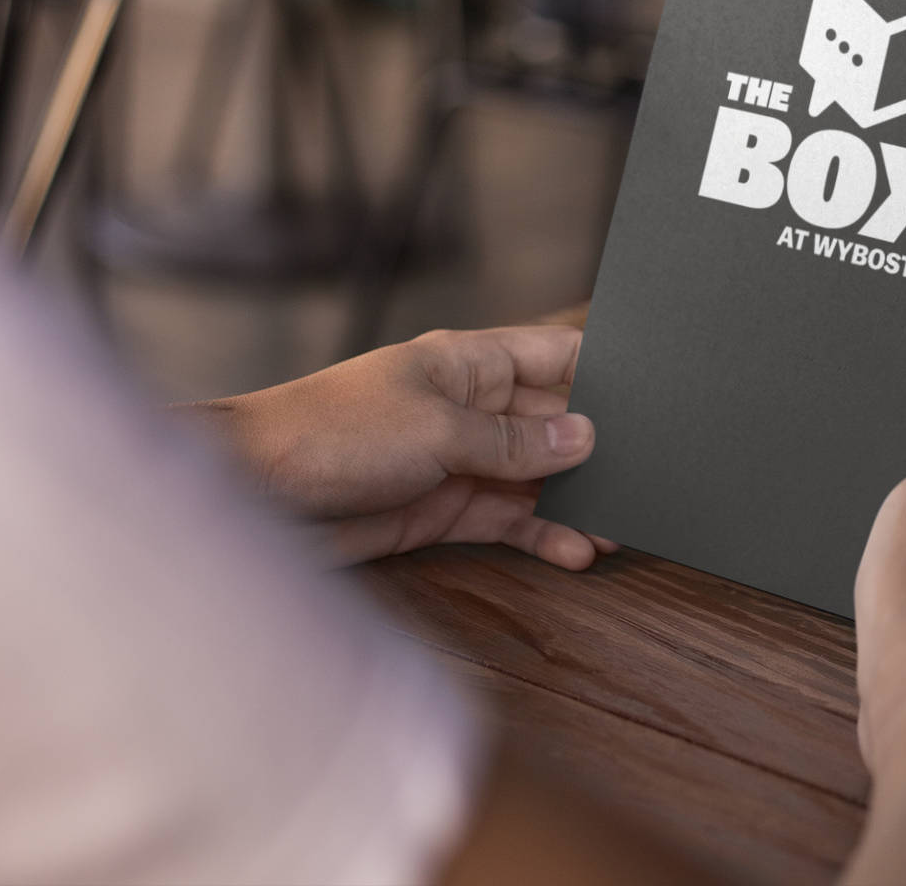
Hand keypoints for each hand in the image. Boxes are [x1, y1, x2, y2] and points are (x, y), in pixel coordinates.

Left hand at [185, 326, 615, 570]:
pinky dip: (543, 536)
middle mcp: (469, 407)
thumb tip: (583, 435)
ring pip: (536, 477)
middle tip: (651, 474)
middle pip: (554, 421)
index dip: (606, 370)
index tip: (657, 394)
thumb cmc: (327, 435)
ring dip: (578, 499)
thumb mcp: (436, 429)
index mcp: (469, 362)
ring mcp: (456, 459)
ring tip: (624, 523)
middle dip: (600, 446)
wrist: (247, 497)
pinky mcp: (439, 509)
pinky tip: (577, 551)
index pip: (557, 355)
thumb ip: (514, 439)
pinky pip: (507, 520)